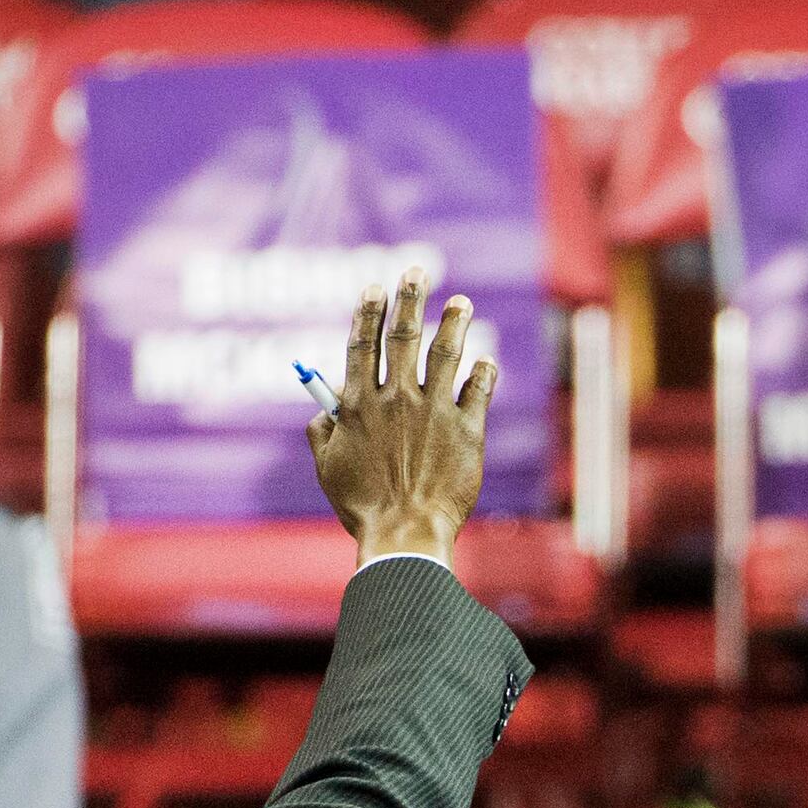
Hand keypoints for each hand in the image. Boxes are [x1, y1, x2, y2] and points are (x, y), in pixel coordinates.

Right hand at [309, 271, 496, 563]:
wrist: (406, 534)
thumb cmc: (363, 506)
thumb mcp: (327, 468)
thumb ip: (322, 433)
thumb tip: (324, 410)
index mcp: (360, 405)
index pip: (363, 344)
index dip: (369, 312)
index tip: (375, 287)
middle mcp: (397, 400)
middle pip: (403, 337)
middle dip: (409, 299)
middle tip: (417, 272)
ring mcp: (434, 412)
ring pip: (445, 354)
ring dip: (452, 323)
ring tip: (461, 303)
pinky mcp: (467, 431)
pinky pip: (478, 391)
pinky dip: (483, 372)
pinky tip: (485, 360)